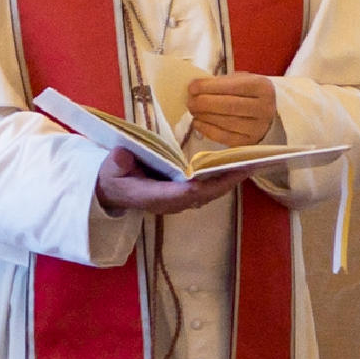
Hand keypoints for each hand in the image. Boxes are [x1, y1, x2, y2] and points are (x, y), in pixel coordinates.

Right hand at [95, 159, 235, 216]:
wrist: (111, 192)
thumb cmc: (112, 177)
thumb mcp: (110, 168)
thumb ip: (118, 162)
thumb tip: (124, 156)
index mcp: (152, 195)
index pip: (180, 193)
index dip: (198, 186)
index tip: (216, 176)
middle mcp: (170, 202)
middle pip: (203, 194)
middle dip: (226, 181)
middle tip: (247, 166)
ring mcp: (178, 202)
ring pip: (209, 194)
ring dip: (229, 181)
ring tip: (249, 165)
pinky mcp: (183, 197)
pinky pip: (208, 190)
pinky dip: (223, 180)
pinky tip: (236, 168)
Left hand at [185, 73, 279, 150]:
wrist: (268, 113)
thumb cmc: (248, 94)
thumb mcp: (241, 81)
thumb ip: (221, 83)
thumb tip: (194, 88)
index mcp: (262, 87)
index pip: (232, 86)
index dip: (209, 87)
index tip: (192, 87)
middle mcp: (264, 108)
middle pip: (228, 105)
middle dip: (204, 103)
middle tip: (190, 101)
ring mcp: (259, 127)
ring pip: (225, 122)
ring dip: (204, 116)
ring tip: (193, 110)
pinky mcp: (250, 142)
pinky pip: (224, 137)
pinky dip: (207, 130)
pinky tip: (198, 123)